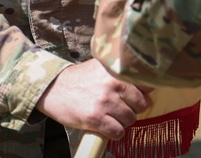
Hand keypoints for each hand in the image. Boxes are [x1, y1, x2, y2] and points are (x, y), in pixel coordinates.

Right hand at [36, 59, 151, 140]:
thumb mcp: (100, 67)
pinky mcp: (96, 119)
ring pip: (131, 119)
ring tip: (111, 116)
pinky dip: (115, 133)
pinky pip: (118, 132)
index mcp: (116, 70)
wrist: (53, 89)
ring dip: (123, 121)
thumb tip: (147, 84)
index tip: (136, 94)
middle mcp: (112, 84)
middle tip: (120, 107)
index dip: (143, 91)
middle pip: (141, 104)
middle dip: (133, 108)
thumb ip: (121, 73)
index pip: (146, 83)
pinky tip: (107, 126)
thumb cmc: (79, 79)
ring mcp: (105, 102)